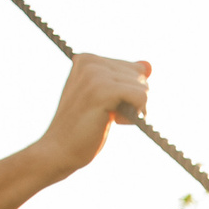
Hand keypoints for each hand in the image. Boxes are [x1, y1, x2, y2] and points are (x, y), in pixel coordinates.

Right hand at [31, 53, 150, 178]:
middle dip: (133, 101)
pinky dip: (135, 115)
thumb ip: (126, 79)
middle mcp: (90, 61)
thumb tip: (149, 64)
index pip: (134, 69)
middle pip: (141, 77)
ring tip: (108, 118)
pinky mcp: (102, 90)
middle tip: (106, 115)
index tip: (106, 105)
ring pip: (144, 88)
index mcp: (88, 59)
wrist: (59, 149)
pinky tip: (114, 121)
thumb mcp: (107, 99)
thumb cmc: (83, 127)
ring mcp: (94, 74)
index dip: (128, 93)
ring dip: (133, 110)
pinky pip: (142, 97)